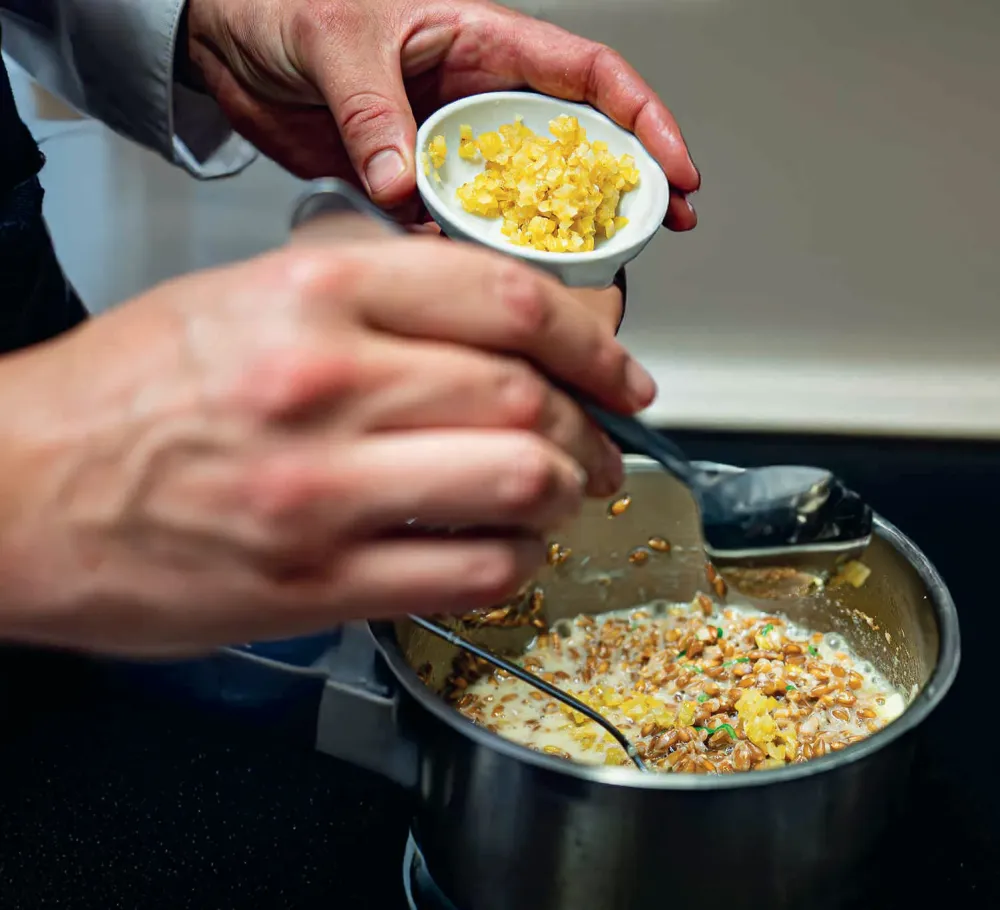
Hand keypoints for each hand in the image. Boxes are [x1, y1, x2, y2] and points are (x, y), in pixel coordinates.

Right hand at [0, 237, 653, 655]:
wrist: (17, 488)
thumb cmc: (125, 394)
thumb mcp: (243, 297)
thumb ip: (373, 300)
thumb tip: (495, 323)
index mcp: (312, 296)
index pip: (506, 298)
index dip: (590, 336)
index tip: (619, 366)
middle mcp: (324, 385)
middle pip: (529, 396)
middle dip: (595, 426)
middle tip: (603, 443)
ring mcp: (322, 492)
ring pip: (518, 482)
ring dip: (566, 494)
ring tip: (564, 496)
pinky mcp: (313, 584)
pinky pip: (469, 572)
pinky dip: (515, 562)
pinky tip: (506, 551)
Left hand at [184, 0, 699, 227]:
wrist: (225, 40)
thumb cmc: (281, 1)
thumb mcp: (334, 37)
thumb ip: (374, 110)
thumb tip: (405, 180)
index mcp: (481, 42)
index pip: (589, 78)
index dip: (643, 122)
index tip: (675, 169)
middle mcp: (475, 100)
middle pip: (571, 149)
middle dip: (618, 190)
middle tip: (646, 234)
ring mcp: (447, 148)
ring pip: (517, 200)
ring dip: (542, 237)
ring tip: (570, 272)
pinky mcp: (410, 186)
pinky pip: (452, 229)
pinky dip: (467, 255)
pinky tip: (481, 278)